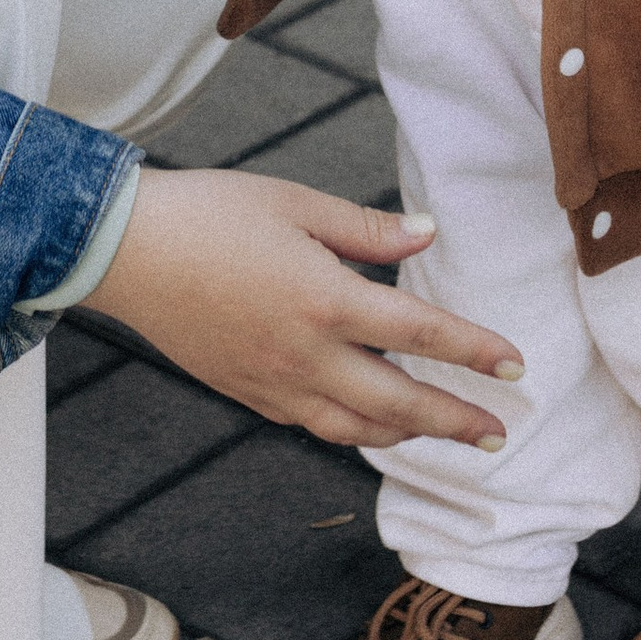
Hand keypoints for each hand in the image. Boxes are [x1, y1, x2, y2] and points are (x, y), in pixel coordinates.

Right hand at [86, 170, 522, 447]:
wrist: (124, 251)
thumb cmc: (209, 213)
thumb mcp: (295, 203)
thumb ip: (367, 228)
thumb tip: (427, 233)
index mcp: (326, 300)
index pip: (421, 333)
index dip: (475, 351)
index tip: (516, 367)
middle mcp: (306, 354)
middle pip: (399, 402)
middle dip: (455, 420)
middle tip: (498, 434)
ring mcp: (274, 382)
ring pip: (356, 428)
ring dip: (407, 436)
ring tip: (442, 436)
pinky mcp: (247, 392)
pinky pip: (313, 425)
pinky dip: (353, 432)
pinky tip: (369, 425)